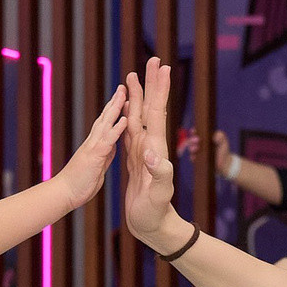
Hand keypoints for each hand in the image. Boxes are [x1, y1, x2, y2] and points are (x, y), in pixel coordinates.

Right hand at [46, 87, 129, 216]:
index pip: (107, 124)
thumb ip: (104, 156)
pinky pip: (109, 139)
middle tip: (123, 87)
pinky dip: (117, 128)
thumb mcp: (96, 169)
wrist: (63, 195)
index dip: (114, 112)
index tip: (122, 99)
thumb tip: (111, 148)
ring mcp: (94, 147)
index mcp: (97, 146)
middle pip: (106, 117)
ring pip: (107, 122)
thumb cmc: (79, 185)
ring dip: (116, 107)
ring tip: (125, 92)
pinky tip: (125, 118)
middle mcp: (94, 142)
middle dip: (115, 102)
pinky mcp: (95, 156)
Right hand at [121, 59, 191, 253]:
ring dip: (137, 96)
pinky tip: (124, 111)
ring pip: (139, 116)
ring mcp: (142, 151)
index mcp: (155, 148)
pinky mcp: (135, 160)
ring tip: (133, 78)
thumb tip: (150, 151)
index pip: (156, 112)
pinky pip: (130, 131)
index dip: (158, 89)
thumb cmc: (155, 212)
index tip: (161, 66)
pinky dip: (127, 116)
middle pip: (150, 107)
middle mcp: (150, 145)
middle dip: (150, 83)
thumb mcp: (158, 194)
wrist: (154, 227)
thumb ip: (158, 172)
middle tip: (152, 59)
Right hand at [177, 126, 231, 174]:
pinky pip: (192, 158)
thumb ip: (220, 136)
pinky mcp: (197, 160)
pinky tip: (195, 156)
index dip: (193, 131)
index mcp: (204, 137)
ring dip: (191, 147)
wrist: (224, 163)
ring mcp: (198, 152)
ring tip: (196, 148)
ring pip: (190, 149)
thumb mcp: (223, 142)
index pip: (196, 133)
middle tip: (197, 140)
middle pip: (191, 140)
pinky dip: (192, 157)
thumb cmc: (223, 150)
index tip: (194, 131)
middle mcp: (199, 144)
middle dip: (192, 139)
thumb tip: (215, 136)